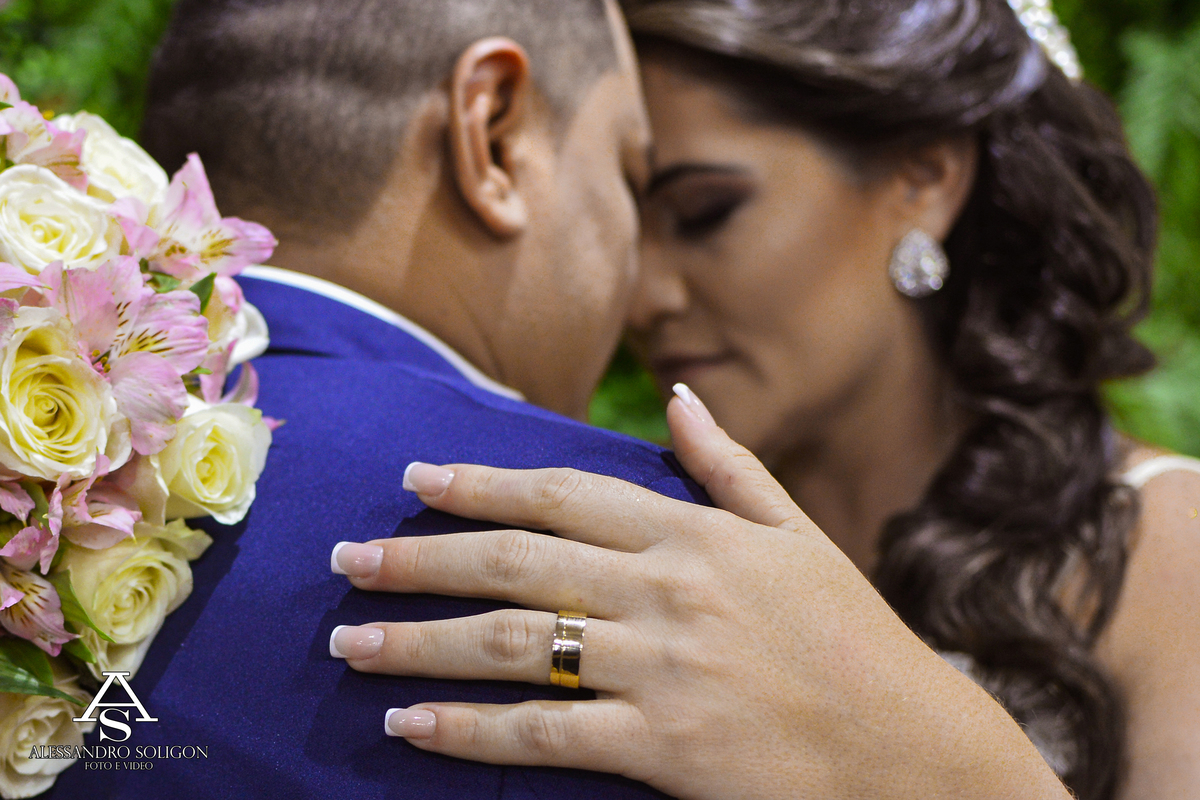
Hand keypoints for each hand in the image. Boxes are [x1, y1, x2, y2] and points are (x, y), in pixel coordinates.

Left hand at [329, 386, 1067, 799]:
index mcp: (695, 534)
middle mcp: (666, 590)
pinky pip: (541, 735)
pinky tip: (409, 725)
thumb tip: (678, 398)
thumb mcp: (798, 535)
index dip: (481, 484)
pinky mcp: (662, 745)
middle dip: (418, 559)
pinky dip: (467, 730)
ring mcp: (661, 668)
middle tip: (345, 561)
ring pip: (510, 644)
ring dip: (418, 643)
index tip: (414, 479)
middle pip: (515, 562)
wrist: (914, 748)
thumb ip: (729, 466)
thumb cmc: (854, 637)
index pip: (563, 494)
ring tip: (349, 644)